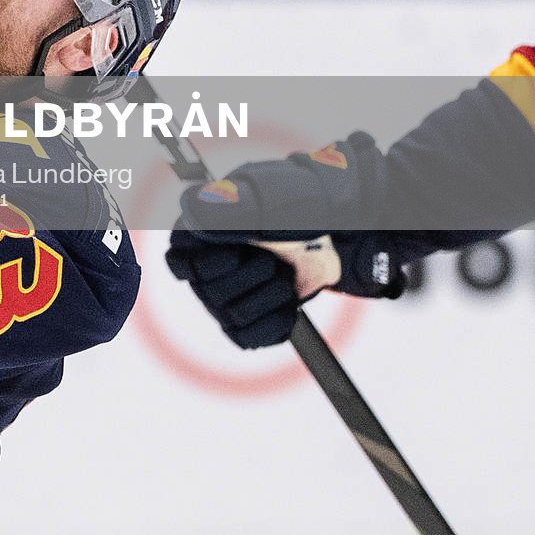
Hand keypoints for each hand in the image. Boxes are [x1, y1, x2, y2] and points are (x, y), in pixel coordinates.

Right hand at [165, 134, 406, 348]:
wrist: (356, 228)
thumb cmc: (316, 201)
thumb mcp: (274, 197)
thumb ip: (229, 206)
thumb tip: (194, 210)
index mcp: (204, 224)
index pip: (178, 261)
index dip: (208, 264)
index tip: (241, 250)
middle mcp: (212, 257)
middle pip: (205, 293)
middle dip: (247, 281)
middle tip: (274, 261)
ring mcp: (234, 287)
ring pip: (227, 316)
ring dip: (266, 299)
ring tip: (288, 278)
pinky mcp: (256, 312)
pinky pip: (245, 337)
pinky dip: (272, 325)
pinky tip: (289, 307)